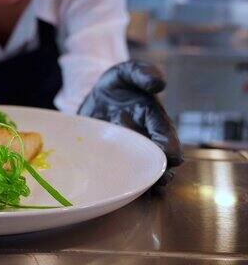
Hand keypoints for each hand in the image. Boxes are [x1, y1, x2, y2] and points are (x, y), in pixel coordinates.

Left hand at [77, 60, 182, 185]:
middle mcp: (145, 136)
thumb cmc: (115, 84)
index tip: (172, 155)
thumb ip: (141, 73)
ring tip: (148, 190)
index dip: (170, 144)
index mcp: (153, 117)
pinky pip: (121, 173)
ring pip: (143, 169)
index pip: (165, 131)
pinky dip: (124, 182)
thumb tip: (159, 84)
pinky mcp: (113, 159)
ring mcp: (130, 150)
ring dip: (148, 180)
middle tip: (162, 179)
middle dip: (162, 168)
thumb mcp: (126, 72)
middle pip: (158, 156)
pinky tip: (123, 192)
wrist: (93, 98)